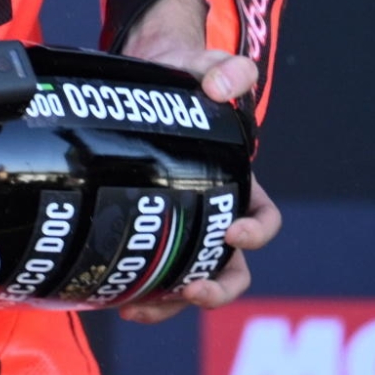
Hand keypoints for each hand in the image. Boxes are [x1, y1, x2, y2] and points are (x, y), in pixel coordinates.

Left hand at [116, 0, 280, 323]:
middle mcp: (211, 216)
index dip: (256, 234)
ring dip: (169, 304)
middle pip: (231, 271)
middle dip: (217, 288)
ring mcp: (176, 231)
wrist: (135, 83)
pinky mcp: (141, 236)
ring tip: (139, 307)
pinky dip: (135, 292)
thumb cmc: (182, 80)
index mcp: (237, 185)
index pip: (263, 220)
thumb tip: (223, 85)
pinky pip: (146, 277)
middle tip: (191, 290)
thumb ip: (227, 69)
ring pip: (186, 283)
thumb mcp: (205, 67)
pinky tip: (111, 297)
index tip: (232, 233)